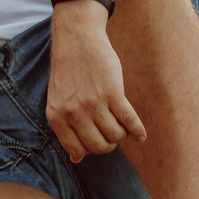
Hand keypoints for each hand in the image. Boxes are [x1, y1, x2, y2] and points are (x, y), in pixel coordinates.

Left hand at [44, 0, 142, 161]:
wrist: (77, 37)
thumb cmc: (68, 69)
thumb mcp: (58, 99)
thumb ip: (65, 127)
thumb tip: (76, 160)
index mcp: (57, 116)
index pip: (78, 151)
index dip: (90, 150)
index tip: (97, 140)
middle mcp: (74, 113)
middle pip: (99, 146)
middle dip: (108, 144)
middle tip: (111, 133)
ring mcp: (93, 103)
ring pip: (115, 135)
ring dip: (121, 134)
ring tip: (120, 125)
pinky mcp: (112, 93)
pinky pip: (129, 121)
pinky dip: (137, 130)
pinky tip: (140, 134)